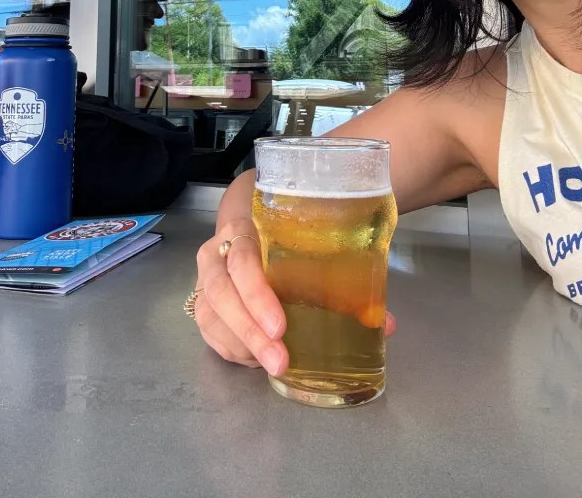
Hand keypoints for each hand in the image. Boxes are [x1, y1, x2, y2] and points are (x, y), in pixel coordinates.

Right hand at [194, 217, 396, 374]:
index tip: (281, 327)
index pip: (242, 260)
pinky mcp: (203, 301)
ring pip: (211, 315)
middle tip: (280, 359)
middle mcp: (216, 253)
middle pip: (222, 293)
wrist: (246, 222)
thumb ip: (342, 279)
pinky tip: (256, 359)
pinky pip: (209, 331)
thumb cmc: (283, 235)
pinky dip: (233, 349)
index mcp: (243, 230)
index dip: (258, 295)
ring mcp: (204, 278)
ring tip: (273, 365)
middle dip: (250, 330)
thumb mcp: (307, 244)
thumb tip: (385, 323)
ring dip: (242, 345)